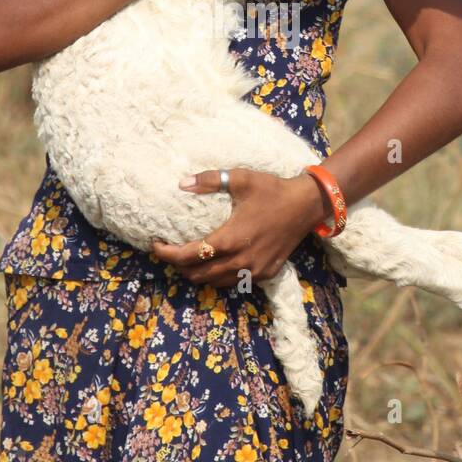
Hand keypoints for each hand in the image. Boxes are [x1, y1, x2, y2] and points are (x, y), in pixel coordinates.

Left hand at [149, 167, 328, 286]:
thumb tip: (182, 184)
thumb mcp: (240, 179)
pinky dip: (218, 276)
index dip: (167, 253)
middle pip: (197, 274)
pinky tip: (215, 262)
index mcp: (231, 239)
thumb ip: (210, 181)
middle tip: (170, 250)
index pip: (189, 255)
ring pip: (214, 282)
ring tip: (188, 258)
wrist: (306, 205)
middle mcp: (241, 260)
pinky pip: (234, 282)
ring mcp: (254, 271)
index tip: (155, 244)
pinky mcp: (265, 274)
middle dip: (178, 265)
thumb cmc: (272, 190)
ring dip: (197, 273)